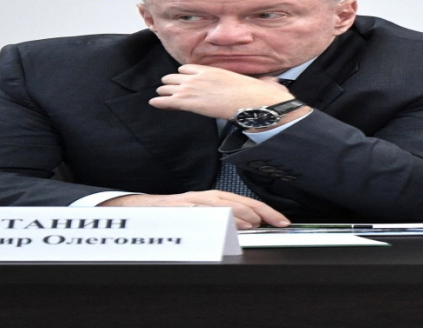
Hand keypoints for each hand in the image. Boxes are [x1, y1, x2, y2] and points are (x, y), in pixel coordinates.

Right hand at [97, 190, 291, 228]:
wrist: (140, 210)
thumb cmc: (174, 214)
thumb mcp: (203, 215)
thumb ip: (225, 219)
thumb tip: (252, 226)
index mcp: (213, 197)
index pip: (245, 201)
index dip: (266, 210)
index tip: (282, 220)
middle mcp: (203, 197)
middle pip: (235, 200)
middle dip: (256, 211)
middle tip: (270, 222)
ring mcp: (189, 202)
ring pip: (217, 205)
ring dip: (237, 214)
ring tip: (252, 224)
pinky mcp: (175, 210)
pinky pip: (195, 213)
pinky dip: (210, 217)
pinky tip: (221, 223)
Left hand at [149, 64, 293, 119]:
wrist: (253, 103)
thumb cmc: (258, 95)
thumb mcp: (259, 82)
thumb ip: (262, 81)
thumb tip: (275, 83)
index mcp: (211, 69)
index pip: (187, 67)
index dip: (184, 75)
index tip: (182, 80)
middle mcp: (199, 76)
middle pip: (174, 76)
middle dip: (171, 83)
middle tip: (168, 88)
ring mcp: (192, 88)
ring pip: (167, 87)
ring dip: (164, 92)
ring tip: (160, 95)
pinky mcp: (188, 102)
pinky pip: (167, 100)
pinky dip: (159, 102)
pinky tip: (153, 103)